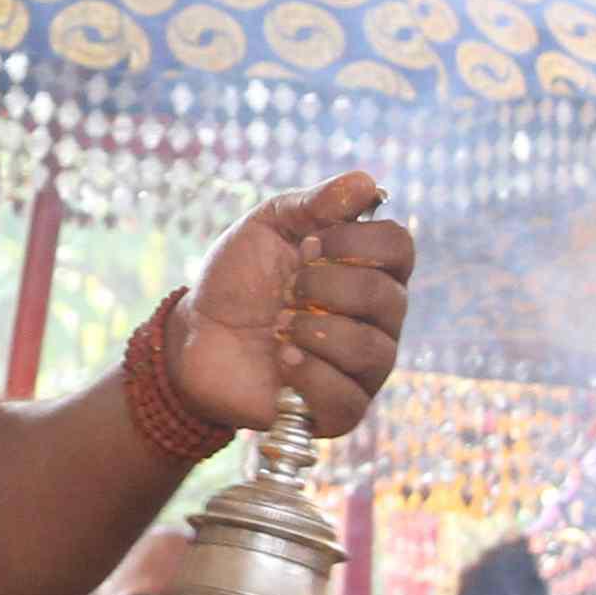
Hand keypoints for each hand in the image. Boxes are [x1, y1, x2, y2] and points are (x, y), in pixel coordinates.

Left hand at [175, 174, 415, 440]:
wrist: (195, 337)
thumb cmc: (239, 280)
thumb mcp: (268, 227)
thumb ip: (315, 205)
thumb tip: (366, 183)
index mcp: (369, 270)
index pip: (400, 247)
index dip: (356, 241)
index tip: (309, 244)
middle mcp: (378, 320)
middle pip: (388, 298)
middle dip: (327, 286)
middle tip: (286, 288)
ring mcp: (364, 369)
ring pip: (372, 351)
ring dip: (316, 330)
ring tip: (278, 326)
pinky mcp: (341, 411)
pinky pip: (349, 398)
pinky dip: (311, 374)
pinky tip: (283, 360)